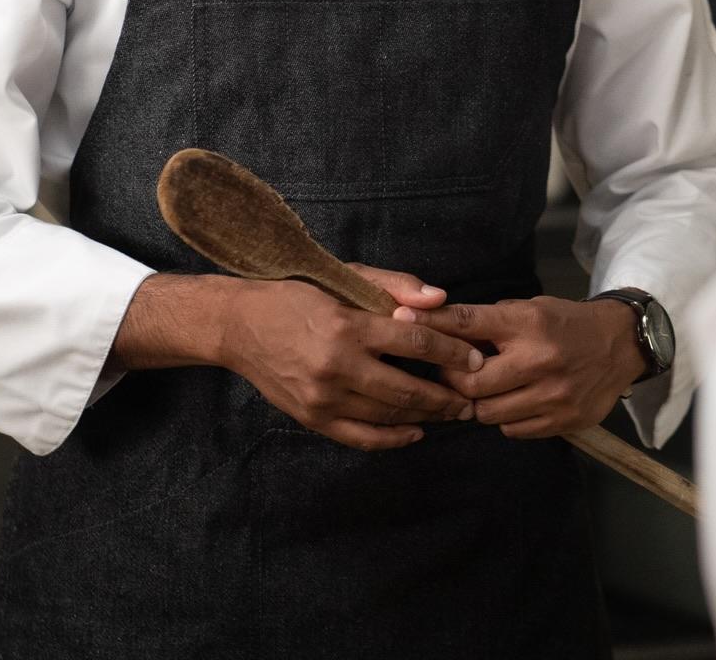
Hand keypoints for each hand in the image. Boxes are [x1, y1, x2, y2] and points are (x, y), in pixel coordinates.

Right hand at [216, 265, 487, 451]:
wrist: (239, 325)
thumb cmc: (298, 293)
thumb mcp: (344, 276)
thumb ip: (395, 285)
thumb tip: (441, 299)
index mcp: (348, 326)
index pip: (415, 343)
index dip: (452, 353)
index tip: (476, 360)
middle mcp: (336, 366)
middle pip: (407, 389)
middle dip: (447, 396)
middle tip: (473, 398)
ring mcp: (323, 397)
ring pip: (388, 416)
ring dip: (427, 417)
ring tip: (451, 412)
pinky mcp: (311, 418)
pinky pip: (362, 438)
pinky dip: (393, 439)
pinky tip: (415, 432)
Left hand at [415, 296, 643, 438]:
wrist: (620, 345)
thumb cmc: (565, 323)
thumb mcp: (530, 309)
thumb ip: (489, 323)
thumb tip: (437, 330)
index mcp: (528, 324)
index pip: (468, 324)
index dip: (431, 324)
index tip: (401, 322)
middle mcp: (539, 360)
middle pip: (471, 383)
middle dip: (453, 381)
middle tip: (450, 376)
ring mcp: (552, 395)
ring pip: (488, 413)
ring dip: (478, 403)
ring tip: (483, 391)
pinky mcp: (563, 421)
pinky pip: (513, 430)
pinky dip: (505, 419)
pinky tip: (512, 403)